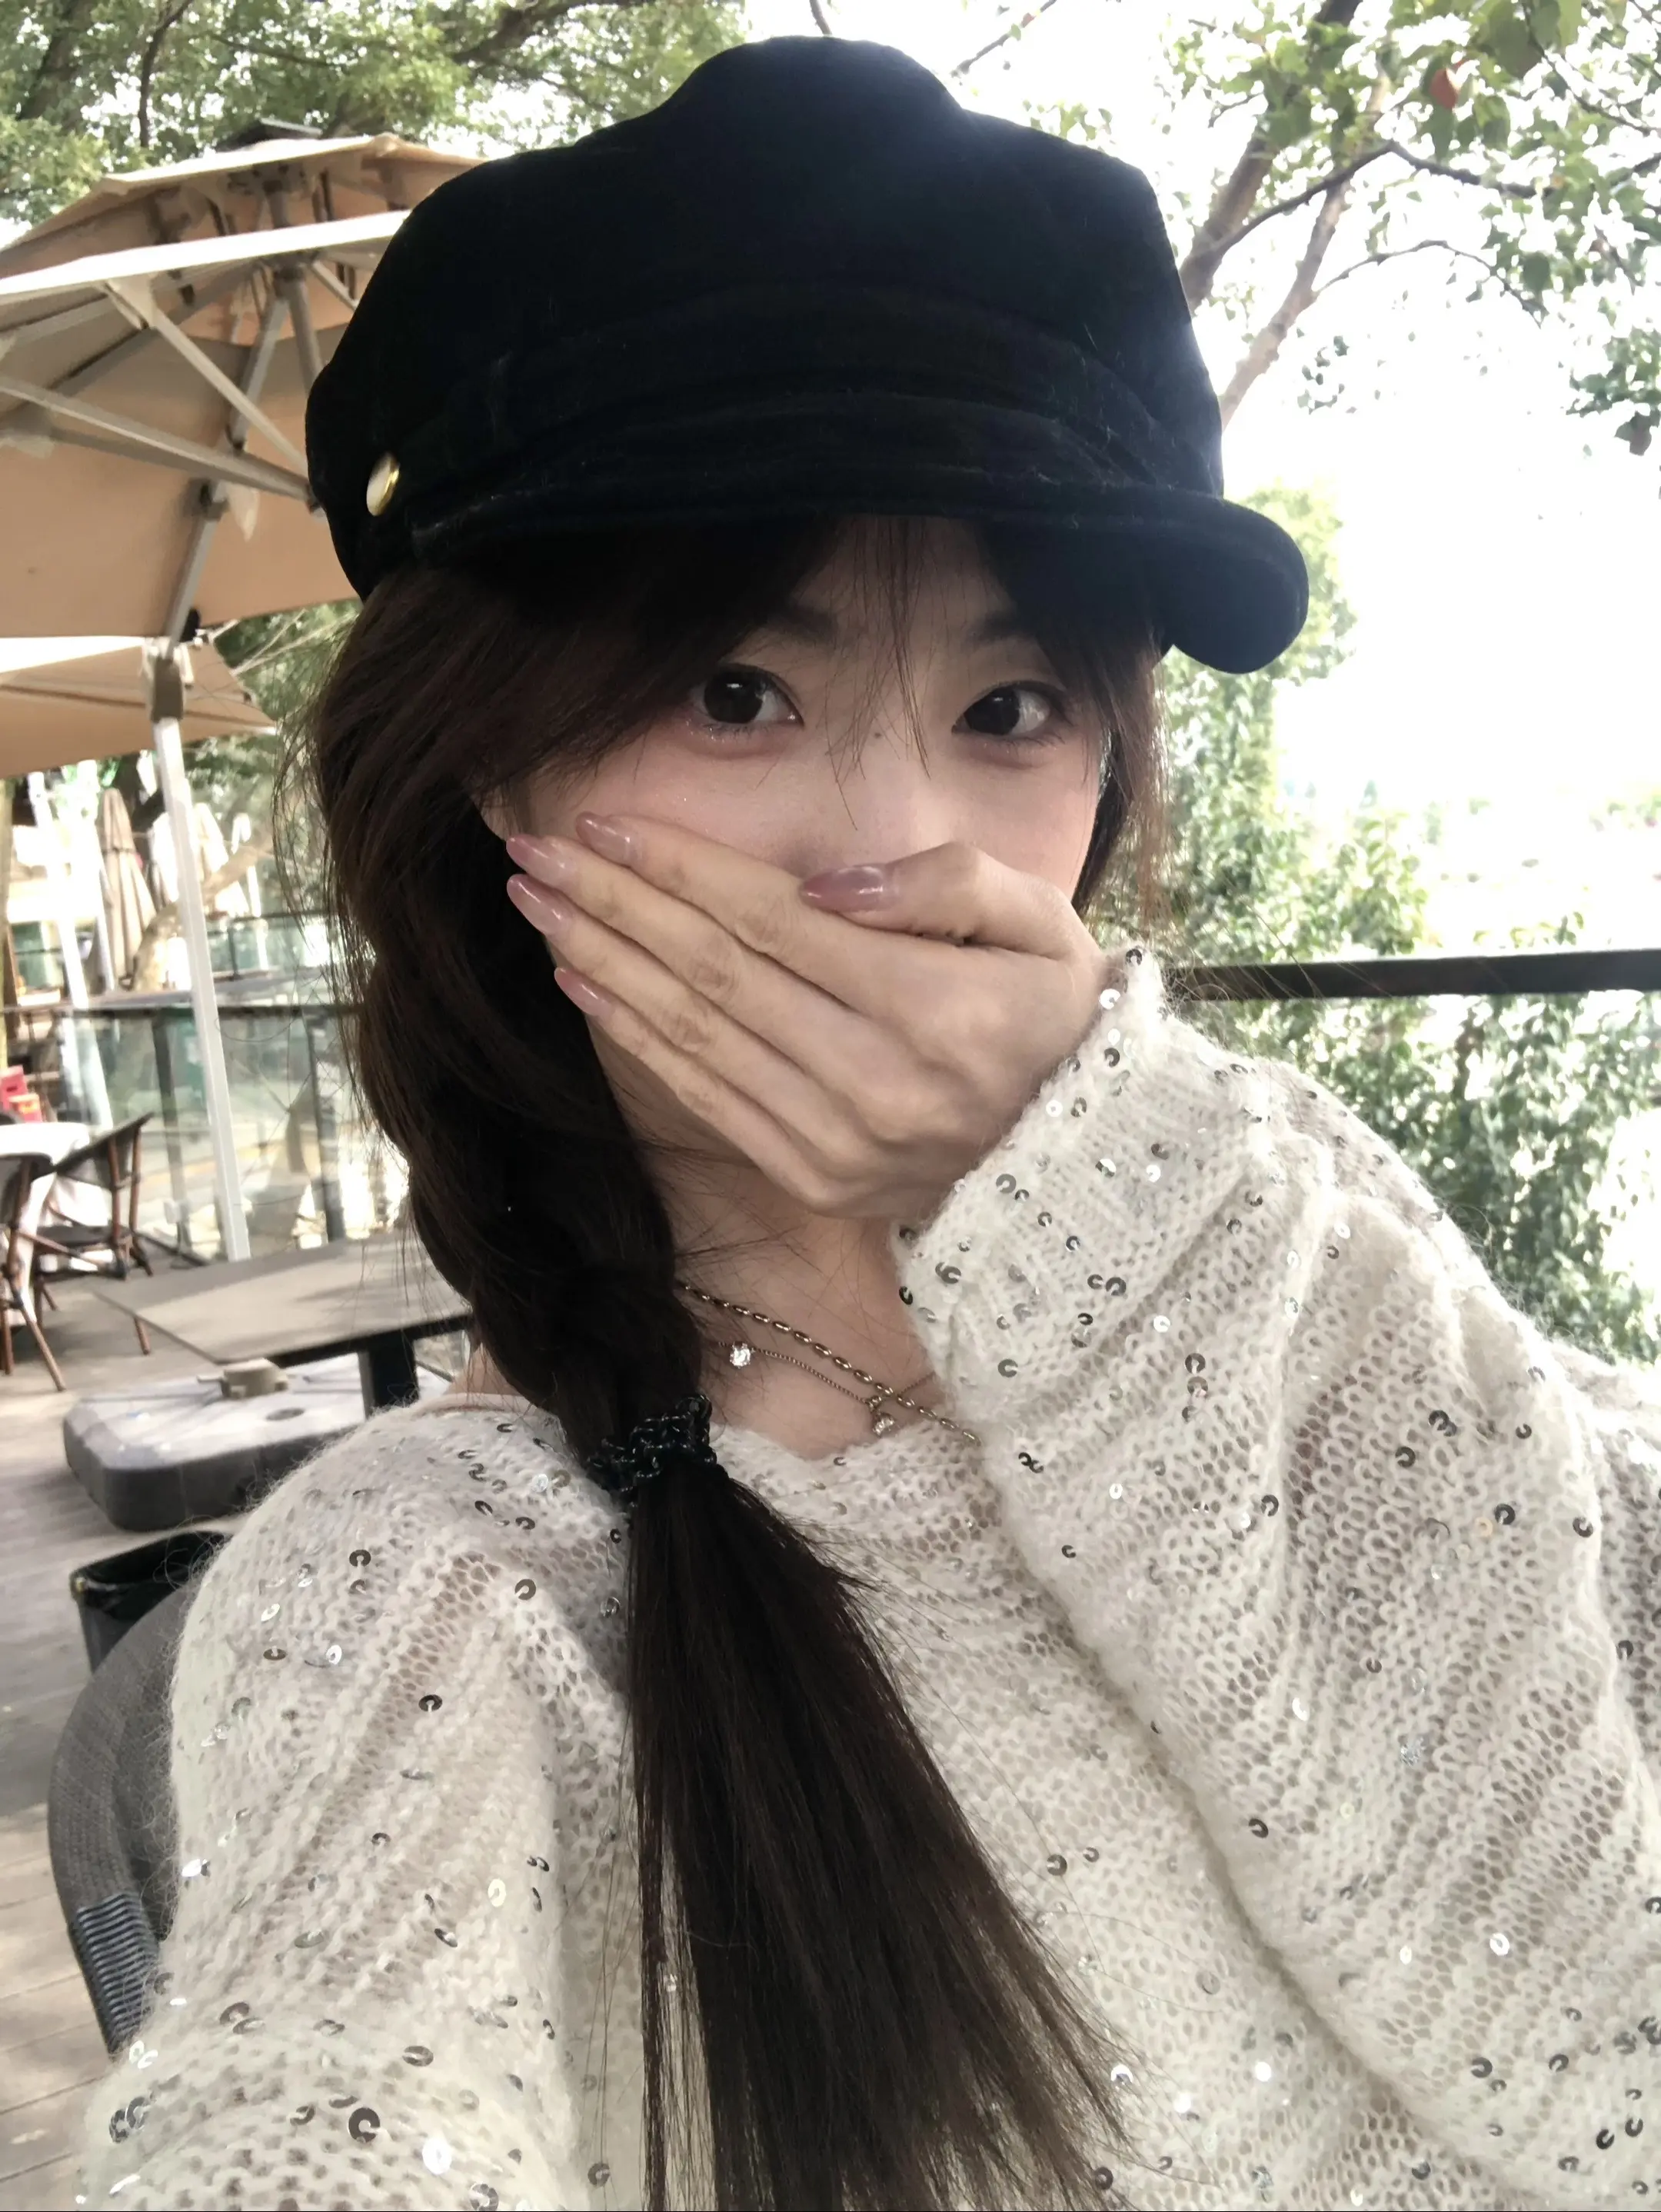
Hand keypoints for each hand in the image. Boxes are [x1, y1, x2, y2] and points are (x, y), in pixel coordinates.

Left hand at [504, 814, 1112, 1220]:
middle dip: (613, 904)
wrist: (1082, 1155)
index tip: (601, 823)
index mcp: (933, 1007)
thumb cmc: (1055, 1014)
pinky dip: (634, 1036)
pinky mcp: (810, 1177)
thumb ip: (946, 883)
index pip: (771, 922)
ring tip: (539, 905)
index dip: (679, 868)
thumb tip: (825, 886)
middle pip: (712, 973)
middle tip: (531, 853)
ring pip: (692, 1034)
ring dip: (604, 962)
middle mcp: (874, 1081)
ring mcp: (835, 1141)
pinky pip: (701, 1095)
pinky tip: (586, 983)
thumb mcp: (1042, 922)